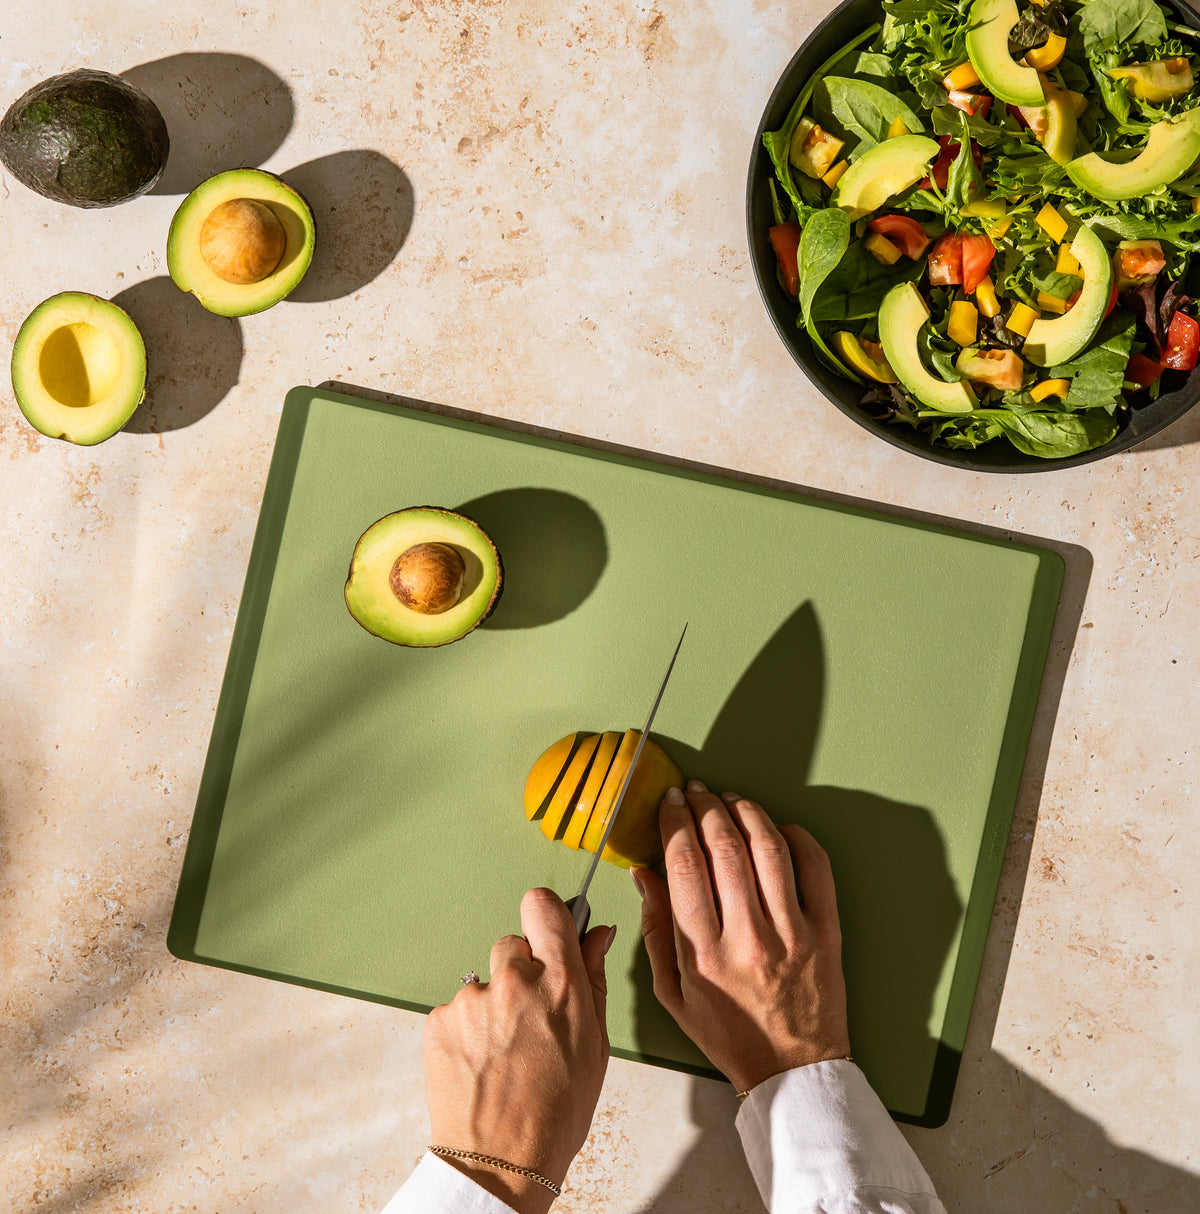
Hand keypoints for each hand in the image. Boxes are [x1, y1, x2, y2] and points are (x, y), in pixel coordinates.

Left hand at [424, 888, 612, 1213]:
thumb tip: (597, 936)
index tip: (548, 929)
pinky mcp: (440, 1020)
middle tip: (528, 1017)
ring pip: (485, 981)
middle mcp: (516, 982)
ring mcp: (473, 1000)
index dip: (546, 915)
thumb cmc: (556, 1113)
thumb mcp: (595, 1045)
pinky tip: (480, 1063)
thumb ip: (594, 979)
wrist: (501, 1163)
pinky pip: (457, 1008)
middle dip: (521, 971)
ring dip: (492, 1005)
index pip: (544, 907)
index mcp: (561, 984)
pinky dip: (466, 1029)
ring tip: (504, 1053)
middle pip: (513, 944)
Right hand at [635, 781, 850, 1092]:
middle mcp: (747, 939)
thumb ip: (655, 928)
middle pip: (724, 848)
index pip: (684, 865)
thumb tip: (645, 871)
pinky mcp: (826, 933)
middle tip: (698, 792)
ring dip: (747, 812)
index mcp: (703, 953)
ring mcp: (791, 934)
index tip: (671, 803)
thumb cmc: (729, 1033)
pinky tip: (779, 826)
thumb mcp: (673, 992)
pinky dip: (798, 837)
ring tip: (732, 799)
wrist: (792, 1070)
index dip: (675, 823)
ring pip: (768, 849)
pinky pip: (816, 869)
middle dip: (706, 807)